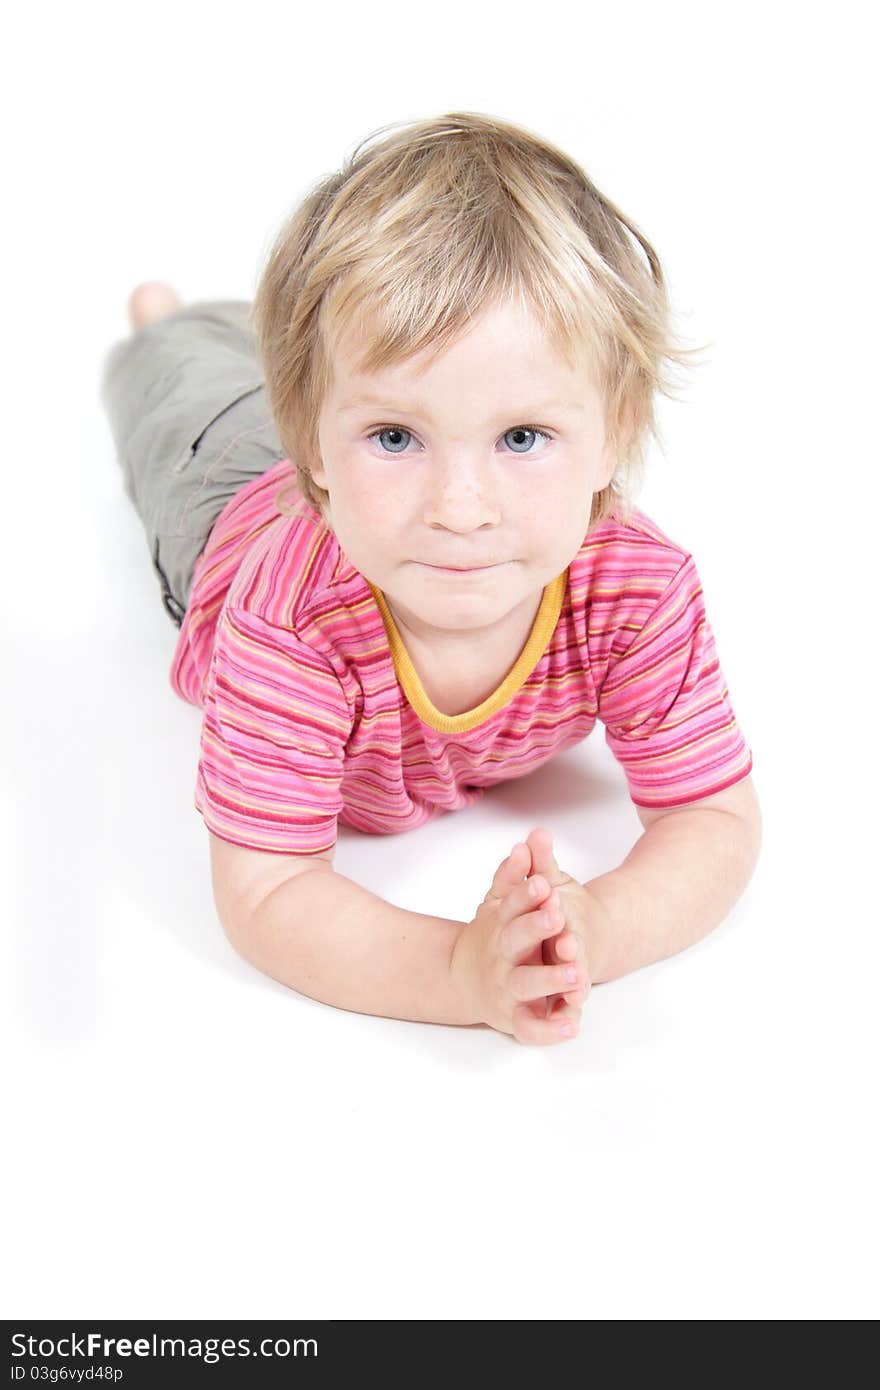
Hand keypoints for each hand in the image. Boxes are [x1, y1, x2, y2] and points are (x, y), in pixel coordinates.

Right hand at [450, 843, 588, 1044]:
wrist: (462, 980)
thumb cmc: (492, 936)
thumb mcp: (499, 902)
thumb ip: (513, 875)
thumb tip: (526, 842)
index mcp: (499, 923)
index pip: (510, 903)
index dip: (525, 893)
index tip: (543, 882)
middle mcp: (501, 955)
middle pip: (515, 940)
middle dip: (535, 928)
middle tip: (557, 915)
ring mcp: (506, 987)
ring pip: (526, 984)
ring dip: (550, 979)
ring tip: (576, 974)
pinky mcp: (514, 1017)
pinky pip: (531, 1028)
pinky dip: (550, 1030)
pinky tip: (573, 1024)